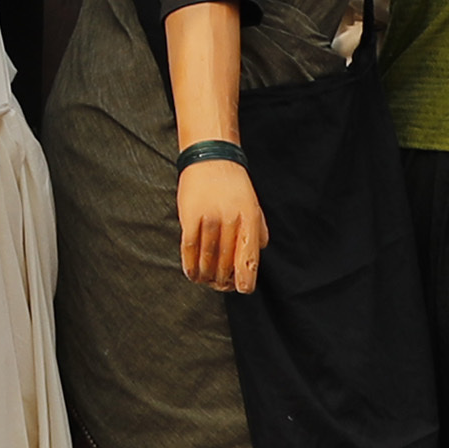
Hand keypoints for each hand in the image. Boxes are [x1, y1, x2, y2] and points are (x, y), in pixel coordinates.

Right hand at [176, 156, 265, 296]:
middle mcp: (231, 219)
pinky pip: (189, 247)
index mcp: (250, 218)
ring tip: (207, 281)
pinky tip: (192, 273)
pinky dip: (190, 264)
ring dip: (207, 275)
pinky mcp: (190, 216)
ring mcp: (209, 217)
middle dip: (224, 278)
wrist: (211, 158)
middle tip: (221, 285)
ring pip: (208, 258)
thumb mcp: (253, 204)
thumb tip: (257, 255)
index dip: (246, 276)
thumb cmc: (234, 185)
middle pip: (226, 260)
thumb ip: (258, 230)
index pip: (249, 255)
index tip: (243, 289)